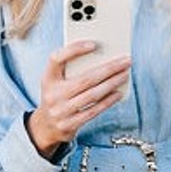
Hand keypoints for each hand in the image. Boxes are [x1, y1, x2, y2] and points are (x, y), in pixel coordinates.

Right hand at [26, 41, 129, 159]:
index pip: (56, 59)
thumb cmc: (56, 97)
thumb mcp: (55, 82)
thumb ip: (70, 69)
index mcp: (47, 79)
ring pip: (92, 95)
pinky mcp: (70, 124)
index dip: (74, 50)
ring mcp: (61, 111)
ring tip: (125, 74)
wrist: (45, 127)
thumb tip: (102, 58)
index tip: (94, 44)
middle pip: (85, 79)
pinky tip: (118, 93)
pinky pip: (93, 111)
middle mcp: (52, 95)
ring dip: (112, 83)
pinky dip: (108, 101)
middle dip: (109, 69)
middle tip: (125, 61)